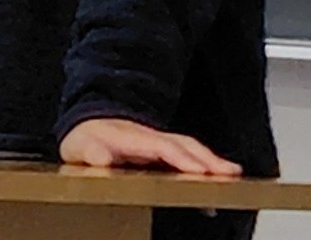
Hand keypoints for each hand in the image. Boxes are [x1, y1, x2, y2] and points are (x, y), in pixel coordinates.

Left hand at [60, 117, 240, 176]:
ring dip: (211, 160)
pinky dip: (207, 164)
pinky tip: (219, 179)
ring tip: (232, 175)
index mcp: (128, 137)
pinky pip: (189, 154)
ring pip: (189, 148)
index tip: (198, 170)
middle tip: (228, 173)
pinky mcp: (163, 151)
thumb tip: (101, 158)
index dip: (180, 157)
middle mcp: (147, 137)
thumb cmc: (85, 144)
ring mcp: (157, 142)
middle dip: (206, 158)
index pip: (159, 146)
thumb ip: (90, 153)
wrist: (86, 131)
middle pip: (182, 144)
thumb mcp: (78, 149)